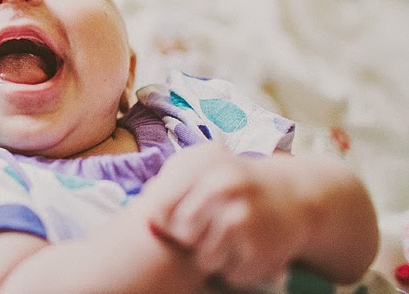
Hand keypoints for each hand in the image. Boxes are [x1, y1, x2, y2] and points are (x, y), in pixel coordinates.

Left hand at [142, 143, 308, 287]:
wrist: (294, 195)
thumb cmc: (236, 181)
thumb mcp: (204, 168)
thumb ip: (170, 185)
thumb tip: (148, 221)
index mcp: (208, 171)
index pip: (162, 210)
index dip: (162, 221)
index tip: (173, 220)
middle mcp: (227, 193)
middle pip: (182, 236)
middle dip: (188, 238)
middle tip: (206, 228)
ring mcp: (247, 221)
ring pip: (205, 260)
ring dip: (212, 256)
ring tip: (227, 237)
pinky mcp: (264, 250)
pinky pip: (231, 274)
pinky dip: (234, 268)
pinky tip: (245, 248)